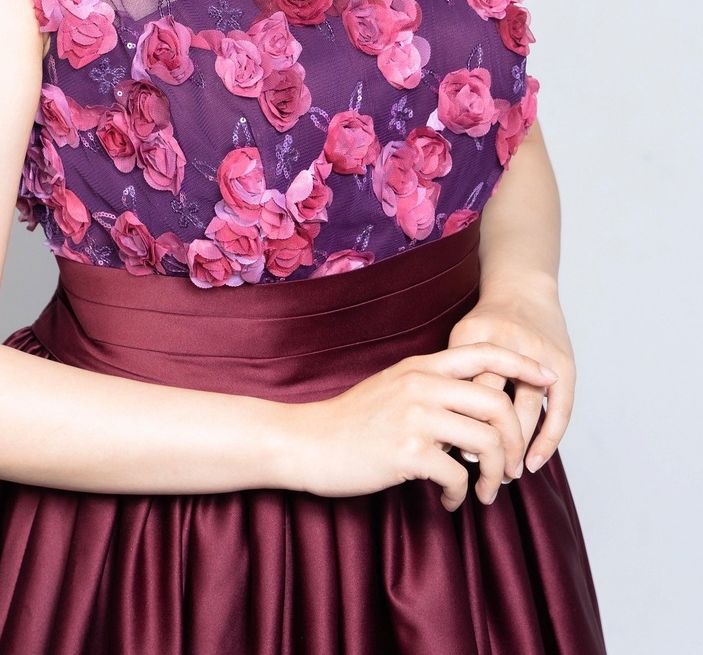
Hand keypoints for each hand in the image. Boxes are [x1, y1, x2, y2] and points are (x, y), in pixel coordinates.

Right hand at [285, 342, 557, 510]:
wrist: (306, 442)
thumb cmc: (351, 421)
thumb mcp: (393, 388)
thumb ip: (429, 388)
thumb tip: (471, 404)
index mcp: (421, 367)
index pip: (483, 353)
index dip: (521, 364)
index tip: (547, 378)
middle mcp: (421, 385)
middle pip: (497, 403)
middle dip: (516, 441)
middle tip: (512, 469)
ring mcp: (414, 417)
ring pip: (486, 442)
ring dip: (495, 475)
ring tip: (486, 493)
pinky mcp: (406, 452)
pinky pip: (457, 475)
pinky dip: (461, 495)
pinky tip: (448, 501)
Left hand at [446, 276, 574, 474]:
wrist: (522, 288)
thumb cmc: (484, 324)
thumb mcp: (460, 341)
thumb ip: (453, 378)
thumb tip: (444, 436)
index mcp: (474, 336)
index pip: (465, 388)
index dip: (461, 425)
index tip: (454, 456)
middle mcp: (508, 341)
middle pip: (495, 402)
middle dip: (490, 443)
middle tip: (483, 476)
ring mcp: (539, 352)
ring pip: (527, 410)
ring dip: (517, 448)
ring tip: (506, 475)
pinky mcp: (564, 364)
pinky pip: (559, 410)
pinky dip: (548, 440)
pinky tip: (534, 461)